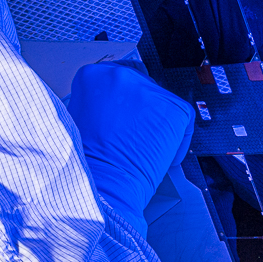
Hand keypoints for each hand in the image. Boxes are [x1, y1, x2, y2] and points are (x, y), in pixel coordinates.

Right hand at [67, 62, 192, 232]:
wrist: (103, 186)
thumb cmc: (87, 164)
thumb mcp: (79, 121)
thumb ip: (97, 105)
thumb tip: (114, 107)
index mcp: (93, 76)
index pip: (114, 77)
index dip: (120, 101)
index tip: (122, 115)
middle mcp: (121, 75)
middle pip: (140, 85)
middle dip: (140, 110)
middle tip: (135, 135)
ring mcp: (149, 89)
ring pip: (161, 103)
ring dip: (156, 124)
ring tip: (143, 149)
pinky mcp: (174, 107)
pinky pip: (183, 120)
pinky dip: (178, 140)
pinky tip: (162, 156)